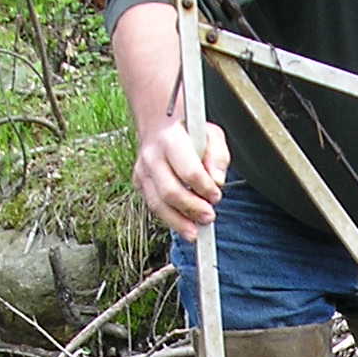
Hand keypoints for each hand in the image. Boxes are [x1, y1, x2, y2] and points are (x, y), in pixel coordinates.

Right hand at [134, 118, 229, 237]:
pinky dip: (170, 219)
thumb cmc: (189, 131)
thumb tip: (217, 181)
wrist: (159, 125)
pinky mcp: (139, 183)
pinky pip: (154, 207)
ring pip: (157, 204)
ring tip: (195, 232)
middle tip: (209, 216)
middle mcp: (152, 156)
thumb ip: (218, 156)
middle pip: (170, 191)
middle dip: (192, 208)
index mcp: (171, 140)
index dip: (204, 188)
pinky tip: (184, 225)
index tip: (216, 196)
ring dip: (178, 222)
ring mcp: (142, 171)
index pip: (188, 171)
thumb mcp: (211, 135)